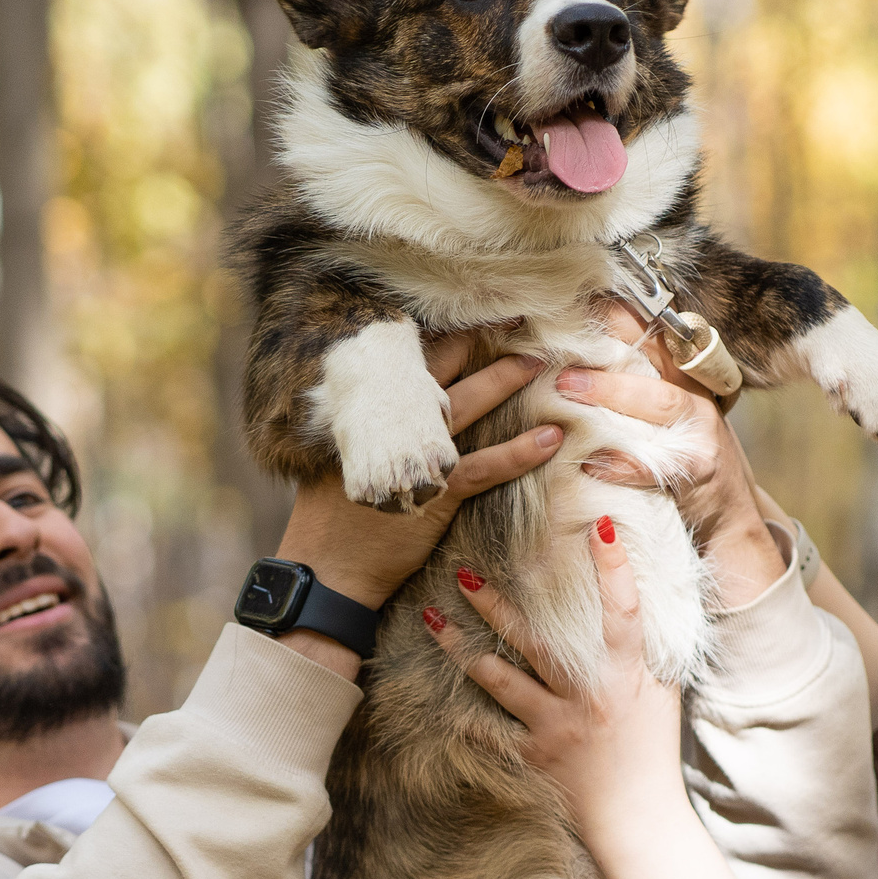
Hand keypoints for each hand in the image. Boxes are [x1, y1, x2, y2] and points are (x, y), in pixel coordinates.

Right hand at [275, 333, 555, 612]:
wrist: (327, 568)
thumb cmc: (330, 516)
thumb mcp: (340, 456)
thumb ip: (368, 428)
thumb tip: (393, 402)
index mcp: (368, 410)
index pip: (409, 359)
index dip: (443, 334)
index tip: (469, 310)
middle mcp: (393, 423)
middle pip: (443, 368)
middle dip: (480, 340)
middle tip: (516, 319)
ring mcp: (417, 455)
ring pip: (470, 404)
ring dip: (507, 380)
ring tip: (540, 362)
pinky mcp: (437, 492)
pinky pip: (488, 466)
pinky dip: (521, 452)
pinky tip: (551, 437)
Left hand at [424, 518, 687, 841]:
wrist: (637, 819)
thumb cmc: (652, 749)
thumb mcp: (661, 693)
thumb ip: (644, 649)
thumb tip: (637, 599)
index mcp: (624, 676)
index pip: (623, 612)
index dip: (614, 569)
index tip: (601, 528)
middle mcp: (585, 697)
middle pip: (534, 641)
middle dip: (495, 604)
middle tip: (463, 571)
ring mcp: (553, 726)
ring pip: (496, 679)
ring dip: (460, 648)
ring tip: (430, 619)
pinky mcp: (531, 755)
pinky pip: (488, 729)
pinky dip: (461, 713)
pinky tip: (432, 692)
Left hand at [558, 300, 787, 602]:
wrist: (731, 528)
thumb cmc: (688, 471)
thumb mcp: (668, 425)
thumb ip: (636, 392)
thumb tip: (575, 361)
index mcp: (688, 383)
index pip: (656, 337)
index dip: (619, 317)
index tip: (579, 303)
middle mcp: (699, 402)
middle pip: (655, 365)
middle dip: (606, 356)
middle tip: (558, 361)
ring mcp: (704, 435)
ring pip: (659, 403)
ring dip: (610, 395)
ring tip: (565, 393)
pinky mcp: (699, 473)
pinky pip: (654, 463)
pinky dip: (619, 463)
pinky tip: (589, 462)